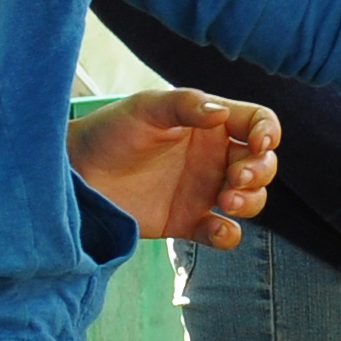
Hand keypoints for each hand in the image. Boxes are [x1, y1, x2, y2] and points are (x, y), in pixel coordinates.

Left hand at [68, 90, 279, 249]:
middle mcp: (212, 157)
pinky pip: (222, 232)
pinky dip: (228, 235)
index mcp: (209, 124)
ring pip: (251, 198)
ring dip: (250, 201)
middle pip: (262, 164)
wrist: (72, 174)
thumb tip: (222, 114)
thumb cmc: (108, 131)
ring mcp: (202, 190)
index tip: (259, 144)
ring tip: (225, 202)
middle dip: (260, 172)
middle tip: (236, 179)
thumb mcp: (146, 108)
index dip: (268, 132)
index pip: (256, 122)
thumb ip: (186, 106)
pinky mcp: (187, 221)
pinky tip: (217, 229)